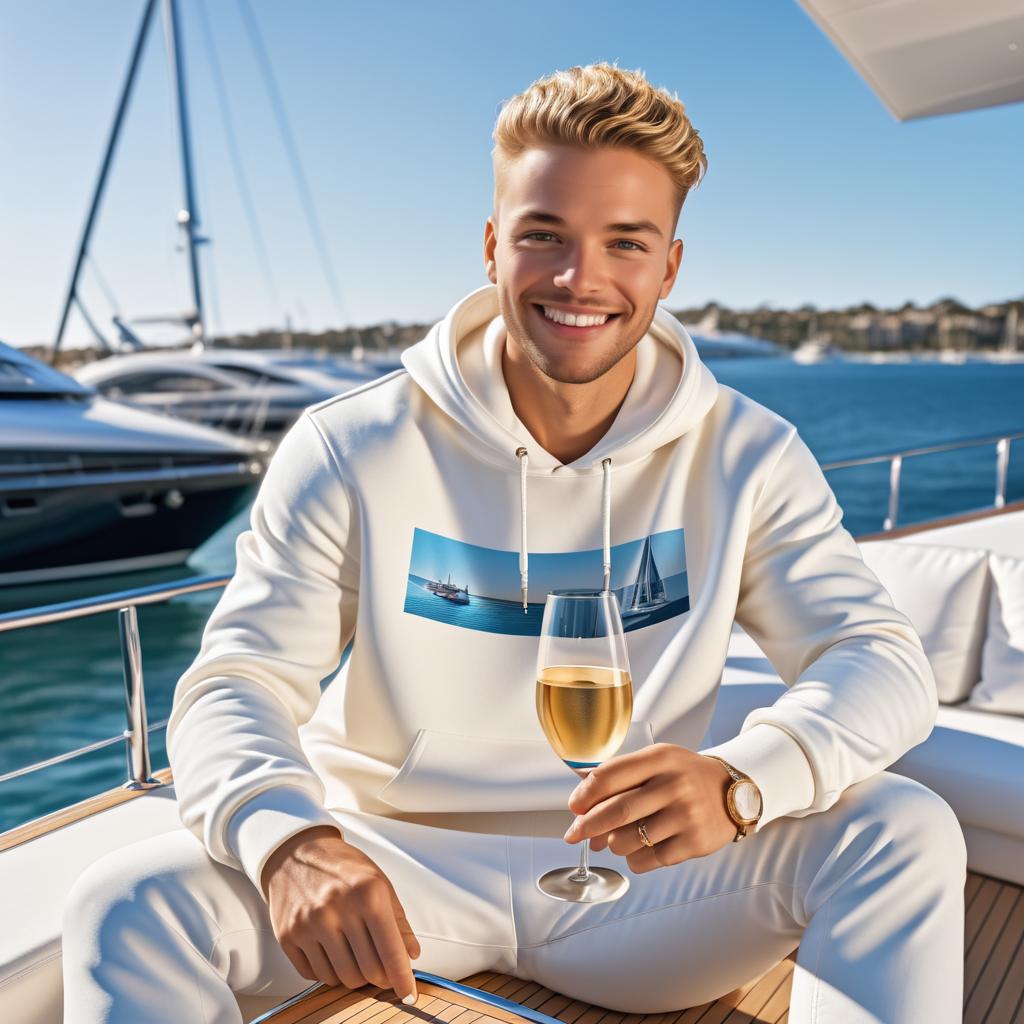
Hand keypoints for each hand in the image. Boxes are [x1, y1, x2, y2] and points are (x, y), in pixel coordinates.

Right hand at [261, 825, 420, 1003]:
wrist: (295, 852)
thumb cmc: (343, 867)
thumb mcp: (379, 882)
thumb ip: (398, 920)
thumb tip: (411, 955)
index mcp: (367, 894)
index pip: (390, 951)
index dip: (403, 978)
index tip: (409, 994)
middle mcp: (337, 909)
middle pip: (367, 971)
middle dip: (380, 978)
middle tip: (382, 973)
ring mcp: (309, 924)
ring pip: (341, 978)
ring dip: (354, 977)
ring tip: (356, 958)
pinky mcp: (288, 936)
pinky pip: (315, 974)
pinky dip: (329, 972)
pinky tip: (334, 954)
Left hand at [563, 744, 736, 872]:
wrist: (735, 792)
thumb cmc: (685, 776)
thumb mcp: (658, 760)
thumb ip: (622, 775)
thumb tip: (581, 802)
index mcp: (660, 758)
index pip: (610, 775)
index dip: (585, 794)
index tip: (574, 807)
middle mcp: (674, 784)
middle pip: (616, 811)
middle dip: (587, 826)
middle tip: (574, 835)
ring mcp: (686, 815)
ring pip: (628, 841)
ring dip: (613, 844)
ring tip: (618, 839)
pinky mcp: (695, 843)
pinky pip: (648, 860)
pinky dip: (634, 859)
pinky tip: (639, 849)